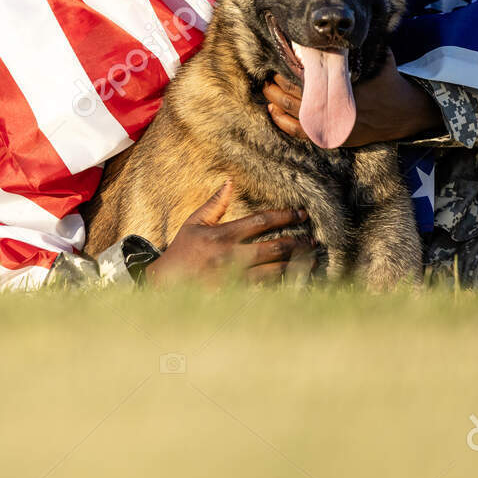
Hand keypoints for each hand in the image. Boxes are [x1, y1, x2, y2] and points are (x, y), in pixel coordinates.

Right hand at [143, 181, 317, 286]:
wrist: (164, 284)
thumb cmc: (182, 251)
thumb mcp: (194, 223)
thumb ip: (214, 204)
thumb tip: (230, 182)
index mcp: (223, 235)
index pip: (260, 221)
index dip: (284, 216)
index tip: (301, 214)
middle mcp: (231, 256)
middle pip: (274, 247)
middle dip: (297, 243)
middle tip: (313, 240)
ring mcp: (233, 278)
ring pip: (274, 271)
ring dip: (295, 265)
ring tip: (311, 260)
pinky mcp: (234, 296)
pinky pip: (265, 290)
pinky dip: (282, 285)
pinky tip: (296, 282)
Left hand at [264, 50, 441, 146]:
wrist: (404, 114)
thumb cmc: (389, 82)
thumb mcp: (380, 57)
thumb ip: (364, 45)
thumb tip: (350, 26)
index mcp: (340, 87)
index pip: (305, 76)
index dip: (288, 67)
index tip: (278, 57)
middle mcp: (332, 107)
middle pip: (294, 94)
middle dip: (277, 82)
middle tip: (266, 71)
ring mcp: (330, 124)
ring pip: (292, 113)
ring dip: (275, 100)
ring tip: (266, 87)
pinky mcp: (330, 137)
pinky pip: (299, 133)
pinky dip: (283, 122)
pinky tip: (273, 111)